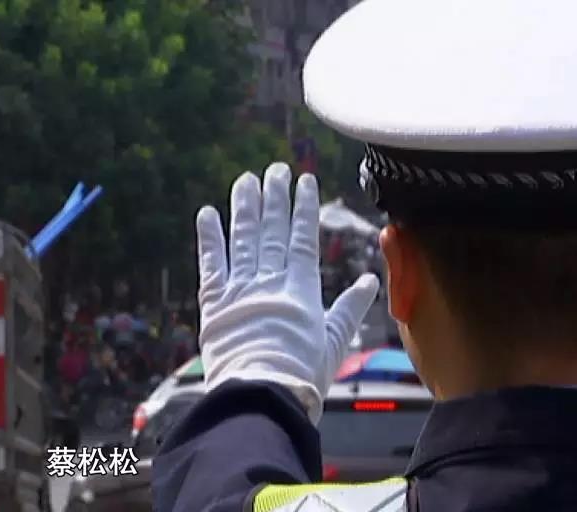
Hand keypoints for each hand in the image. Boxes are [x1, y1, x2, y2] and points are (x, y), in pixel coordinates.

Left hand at [195, 164, 378, 422]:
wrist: (263, 393)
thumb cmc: (304, 374)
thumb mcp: (335, 341)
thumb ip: (350, 307)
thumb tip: (370, 280)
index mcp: (301, 288)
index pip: (303, 237)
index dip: (303, 207)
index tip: (304, 180)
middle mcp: (270, 280)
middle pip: (272, 230)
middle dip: (274, 197)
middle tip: (275, 169)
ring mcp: (240, 289)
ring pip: (243, 239)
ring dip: (244, 207)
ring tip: (245, 179)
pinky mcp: (214, 303)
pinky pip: (211, 263)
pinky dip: (209, 238)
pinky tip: (206, 213)